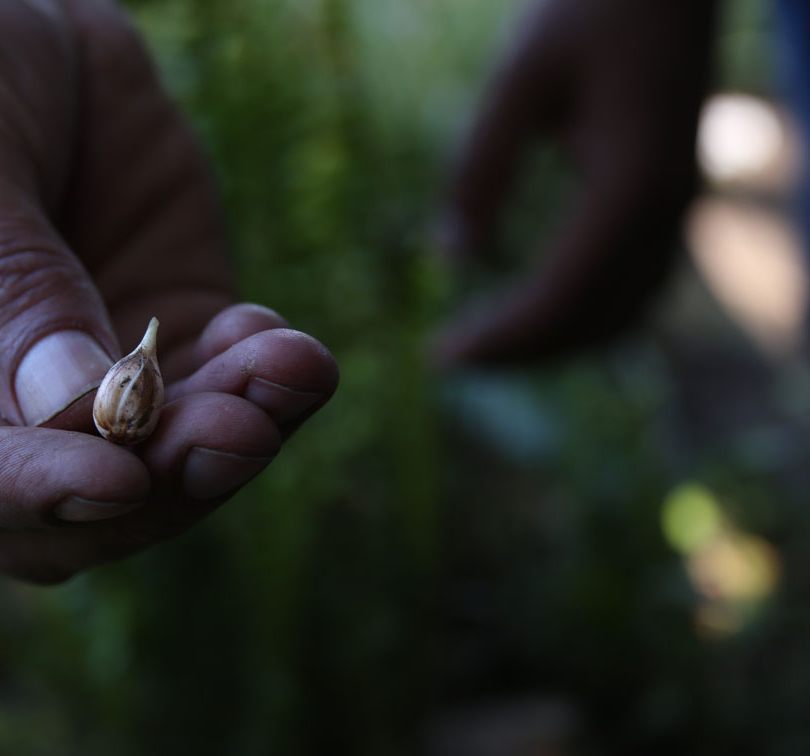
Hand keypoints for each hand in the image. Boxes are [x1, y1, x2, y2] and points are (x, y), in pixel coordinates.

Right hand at [0, 0, 337, 582]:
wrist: (8, 15)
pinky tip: (298, 357)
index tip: (114, 478)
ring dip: (228, 439)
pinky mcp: (160, 344)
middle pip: (61, 512)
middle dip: (154, 486)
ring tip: (284, 377)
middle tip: (234, 434)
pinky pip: (219, 393)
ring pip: (157, 472)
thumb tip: (73, 409)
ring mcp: (74, 388)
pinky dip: (264, 385)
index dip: (22, 489)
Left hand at [437, 0, 717, 363]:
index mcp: (633, 184)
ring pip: (624, 313)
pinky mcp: (673, 198)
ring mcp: (680, 207)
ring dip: (555, 342)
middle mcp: (669, 209)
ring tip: (486, 344)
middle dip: (522, 352)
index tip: (442, 357)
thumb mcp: (520, 78)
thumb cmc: (589, 6)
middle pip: (596, 320)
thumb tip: (451, 256)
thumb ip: (481, 167)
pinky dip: (584, 315)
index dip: (503, 339)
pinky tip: (536, 311)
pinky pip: (636, 286)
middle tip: (449, 360)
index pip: (564, 296)